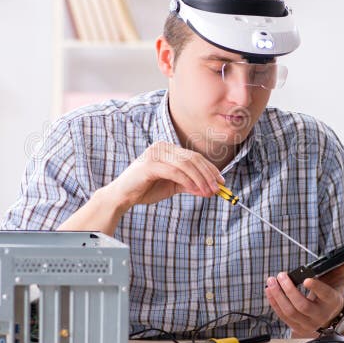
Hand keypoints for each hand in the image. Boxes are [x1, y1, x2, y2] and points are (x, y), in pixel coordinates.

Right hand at [105, 141, 223, 208]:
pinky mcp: (149, 164)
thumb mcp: (172, 185)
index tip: (221, 182)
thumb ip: (189, 183)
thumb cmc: (146, 189)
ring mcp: (155, 154)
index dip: (210, 169)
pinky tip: (195, 190)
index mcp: (167, 149)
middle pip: (193, 158)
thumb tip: (210, 188)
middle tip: (218, 189)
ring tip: (208, 192)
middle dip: (208, 174)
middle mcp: (162, 147)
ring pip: (186, 164)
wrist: (122, 196)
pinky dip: (188, 181)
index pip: (194, 156)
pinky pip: (174, 171)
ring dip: (200, 179)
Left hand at [265, 255, 343, 337]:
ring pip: (290, 312)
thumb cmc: (332, 292)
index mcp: (332, 301)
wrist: (331, 314)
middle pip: (302, 305)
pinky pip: (283, 316)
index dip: (316, 287)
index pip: (325, 294)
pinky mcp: (297, 327)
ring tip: (271, 281)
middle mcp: (321, 315)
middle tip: (281, 275)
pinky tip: (269, 291)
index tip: (306, 279)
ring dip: (278, 296)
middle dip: (289, 290)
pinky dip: (274, 303)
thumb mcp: (340, 279)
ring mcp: (308, 323)